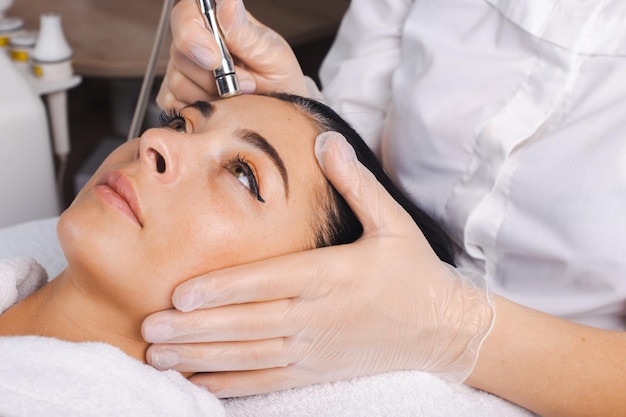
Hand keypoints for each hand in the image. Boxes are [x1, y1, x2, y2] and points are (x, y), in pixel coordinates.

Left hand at [142, 132, 494, 396]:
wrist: (444, 329)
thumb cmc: (414, 273)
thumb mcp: (393, 221)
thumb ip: (355, 182)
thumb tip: (326, 138)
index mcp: (333, 275)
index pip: (268, 282)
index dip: (223, 289)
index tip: (179, 294)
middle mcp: (319, 315)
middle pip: (248, 324)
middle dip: (195, 329)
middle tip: (148, 328)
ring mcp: (316, 348)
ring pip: (250, 356)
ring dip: (202, 357)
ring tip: (159, 356)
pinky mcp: (318, 370)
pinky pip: (268, 379)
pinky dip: (231, 382)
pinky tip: (198, 380)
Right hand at [157, 0, 307, 108]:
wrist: (276, 110)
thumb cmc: (277, 77)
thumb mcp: (271, 54)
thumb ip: (245, 33)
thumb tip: (228, 4)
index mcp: (216, 20)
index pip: (186, 14)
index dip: (193, 35)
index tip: (214, 60)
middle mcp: (195, 41)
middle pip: (180, 51)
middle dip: (212, 75)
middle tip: (244, 83)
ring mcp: (184, 68)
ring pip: (178, 81)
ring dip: (210, 94)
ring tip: (236, 94)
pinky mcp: (177, 95)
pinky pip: (176, 103)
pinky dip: (200, 108)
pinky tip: (220, 105)